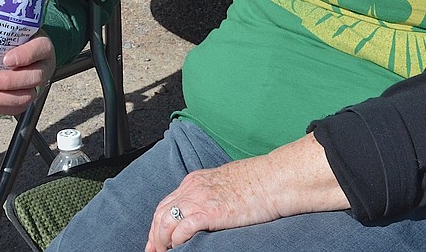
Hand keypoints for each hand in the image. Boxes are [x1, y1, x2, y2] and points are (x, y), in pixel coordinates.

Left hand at [0, 33, 54, 115]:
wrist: (22, 48)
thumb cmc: (15, 37)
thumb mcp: (11, 26)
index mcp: (41, 45)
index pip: (39, 49)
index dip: (24, 55)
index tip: (6, 59)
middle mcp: (43, 67)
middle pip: (33, 78)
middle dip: (8, 82)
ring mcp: (36, 86)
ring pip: (26, 97)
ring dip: (1, 99)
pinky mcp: (26, 99)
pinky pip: (16, 109)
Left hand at [145, 134, 349, 250]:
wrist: (273, 180)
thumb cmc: (256, 183)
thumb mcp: (223, 184)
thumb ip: (209, 195)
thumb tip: (203, 213)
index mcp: (194, 181)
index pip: (166, 203)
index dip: (157, 223)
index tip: (154, 239)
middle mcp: (192, 189)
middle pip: (161, 213)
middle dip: (153, 235)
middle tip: (152, 251)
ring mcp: (199, 199)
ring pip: (166, 222)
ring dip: (161, 240)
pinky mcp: (210, 213)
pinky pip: (182, 229)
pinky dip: (176, 240)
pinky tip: (179, 248)